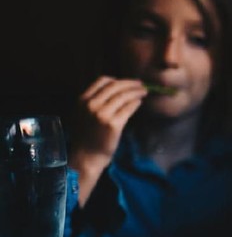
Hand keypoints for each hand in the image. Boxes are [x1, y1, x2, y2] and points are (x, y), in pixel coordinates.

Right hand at [69, 76, 146, 204]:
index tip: (127, 82)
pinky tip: (139, 102)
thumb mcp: (83, 114)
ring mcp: (103, 114)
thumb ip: (94, 101)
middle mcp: (92, 105)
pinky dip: (135, 103)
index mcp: (83, 100)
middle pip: (115, 87)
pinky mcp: (114, 124)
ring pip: (123, 96)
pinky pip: (128, 108)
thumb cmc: (86, 136)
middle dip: (130, 84)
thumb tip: (115, 90)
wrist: (87, 156)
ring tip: (144, 92)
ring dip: (136, 92)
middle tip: (141, 85)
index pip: (102, 81)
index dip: (117, 80)